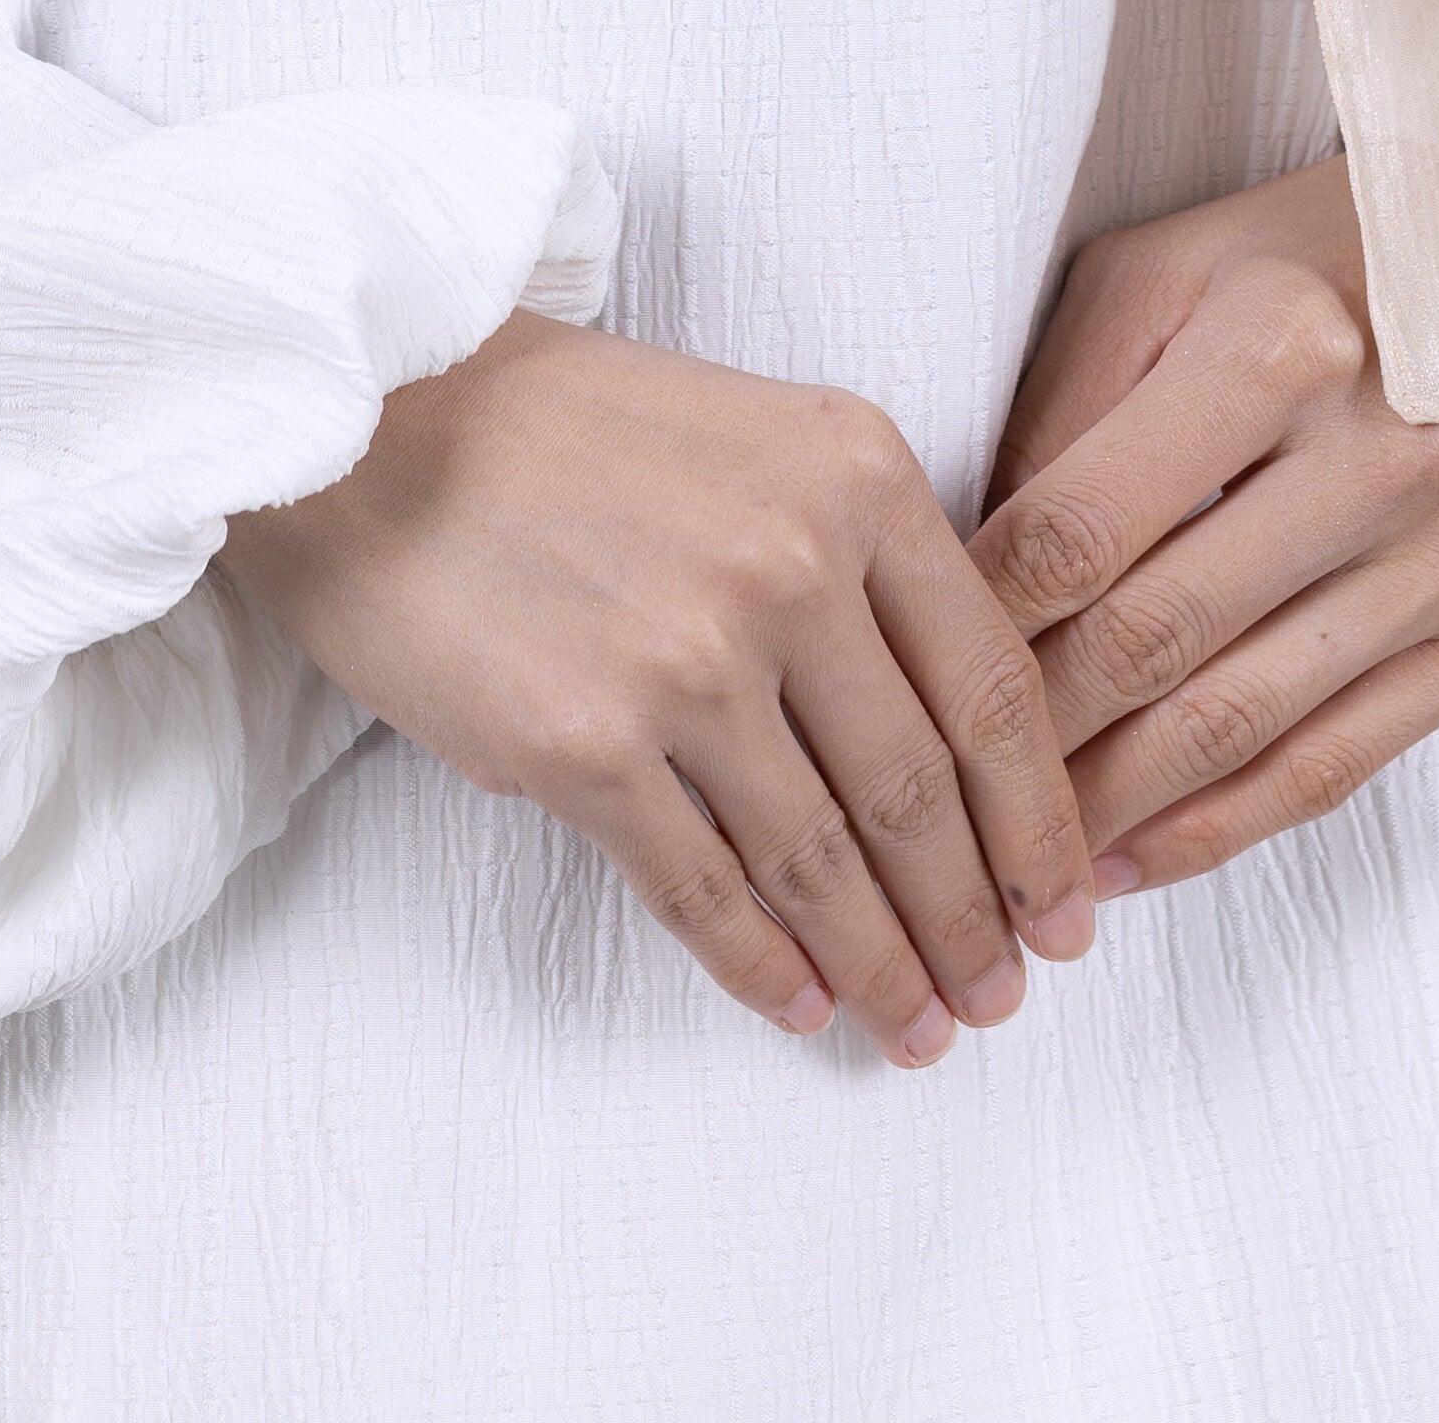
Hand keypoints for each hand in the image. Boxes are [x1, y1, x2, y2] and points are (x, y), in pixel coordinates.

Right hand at [218, 308, 1099, 1064]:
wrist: (370, 410)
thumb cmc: (561, 424)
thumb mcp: (754, 434)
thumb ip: (858, 552)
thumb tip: (944, 740)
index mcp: (854, 472)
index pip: (994, 684)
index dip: (1042, 821)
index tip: (1068, 908)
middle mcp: (791, 562)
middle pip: (922, 790)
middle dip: (974, 918)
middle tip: (999, 996)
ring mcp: (688, 659)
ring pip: (826, 860)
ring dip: (885, 965)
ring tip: (916, 1028)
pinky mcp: (583, 745)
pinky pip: (705, 892)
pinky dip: (765, 967)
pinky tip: (802, 1004)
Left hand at [967, 157, 1438, 893]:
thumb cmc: (1292, 275)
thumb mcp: (1156, 279)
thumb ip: (1059, 408)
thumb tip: (974, 571)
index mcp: (1277, 343)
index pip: (1085, 525)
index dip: (982, 616)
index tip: (911, 671)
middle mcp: (1381, 451)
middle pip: (1157, 639)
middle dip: (1032, 734)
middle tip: (943, 790)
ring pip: (1240, 728)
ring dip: (1111, 808)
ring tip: (1021, 852)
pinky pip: (1334, 767)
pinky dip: (1219, 829)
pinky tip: (1132, 856)